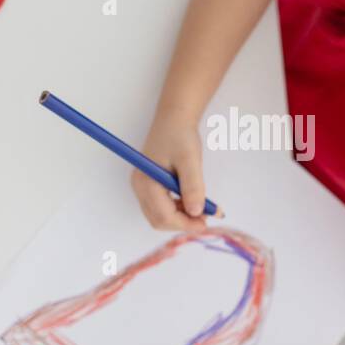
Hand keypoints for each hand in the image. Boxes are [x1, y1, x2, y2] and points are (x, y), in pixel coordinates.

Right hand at [131, 117, 208, 232]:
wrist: (174, 120)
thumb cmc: (180, 136)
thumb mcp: (190, 160)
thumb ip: (193, 187)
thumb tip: (196, 212)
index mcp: (146, 182)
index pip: (163, 216)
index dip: (185, 223)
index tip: (205, 223)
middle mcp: (139, 188)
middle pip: (158, 220)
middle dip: (182, 223)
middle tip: (205, 217)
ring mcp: (142, 188)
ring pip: (159, 216)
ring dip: (180, 217)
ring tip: (200, 207)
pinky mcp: (148, 186)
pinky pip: (160, 207)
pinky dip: (177, 210)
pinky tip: (190, 200)